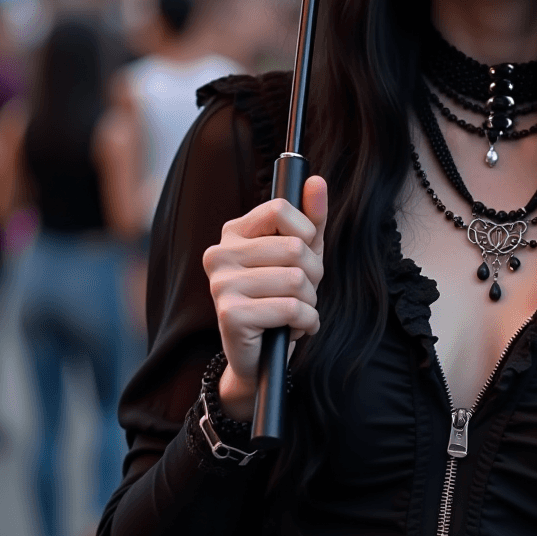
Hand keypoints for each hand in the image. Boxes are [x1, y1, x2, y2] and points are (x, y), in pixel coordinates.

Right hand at [202, 176, 326, 419]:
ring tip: (296, 311)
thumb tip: (316, 181)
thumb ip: (311, 217)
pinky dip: (306, 322)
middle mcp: (220, 253)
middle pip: (295, 247)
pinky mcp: (230, 314)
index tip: (304, 254)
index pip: (280, 208)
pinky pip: (291, 308)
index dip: (306, 233)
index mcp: (234, 232)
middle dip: (313, 275)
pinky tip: (293, 328)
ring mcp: (221, 284)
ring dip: (310, 301)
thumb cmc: (281, 295)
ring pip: (296, 279)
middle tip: (303, 291)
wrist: (262, 354)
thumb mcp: (303, 253)